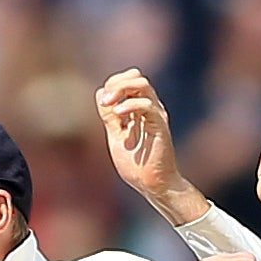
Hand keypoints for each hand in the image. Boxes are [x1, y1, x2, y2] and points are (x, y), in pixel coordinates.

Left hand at [96, 68, 197, 209]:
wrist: (152, 184)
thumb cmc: (136, 163)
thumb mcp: (116, 136)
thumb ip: (110, 117)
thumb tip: (100, 93)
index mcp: (139, 109)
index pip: (128, 80)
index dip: (112, 84)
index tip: (102, 101)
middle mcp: (149, 108)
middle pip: (136, 77)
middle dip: (116, 82)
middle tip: (104, 101)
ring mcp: (156, 115)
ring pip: (143, 85)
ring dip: (122, 89)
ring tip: (109, 104)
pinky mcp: (160, 125)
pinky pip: (147, 105)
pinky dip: (130, 105)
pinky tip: (118, 114)